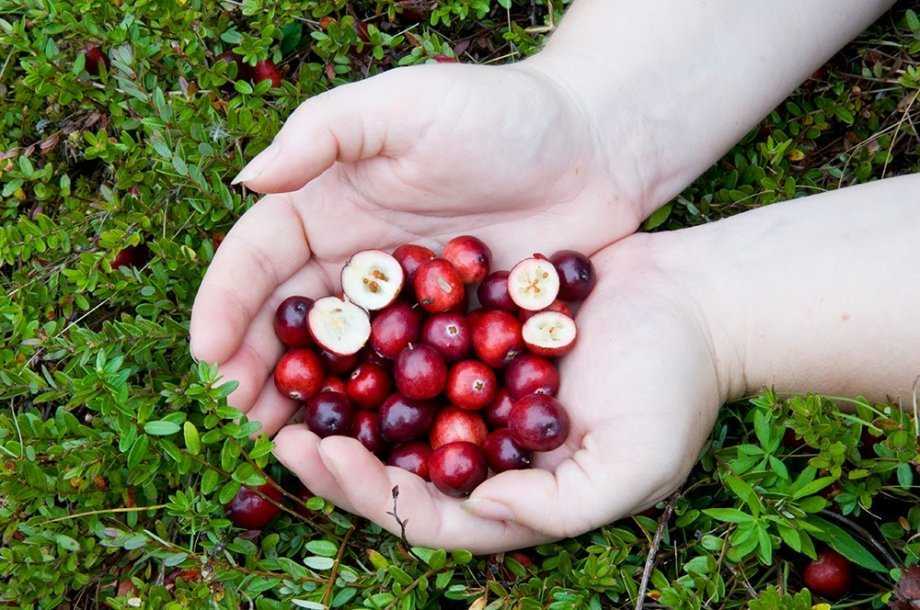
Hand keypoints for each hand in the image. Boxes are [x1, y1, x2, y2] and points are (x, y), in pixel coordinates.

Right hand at [190, 60, 659, 429]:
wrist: (594, 147)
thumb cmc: (499, 113)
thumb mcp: (405, 105)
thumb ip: (325, 132)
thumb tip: (248, 178)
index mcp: (329, 207)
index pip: (261, 258)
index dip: (227, 303)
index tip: (207, 353)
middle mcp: (357, 259)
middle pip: (294, 320)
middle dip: (258, 365)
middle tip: (239, 415)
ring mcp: (405, 303)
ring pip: (343, 358)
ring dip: (310, 399)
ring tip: (284, 439)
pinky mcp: (453, 332)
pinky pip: (406, 375)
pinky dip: (381, 409)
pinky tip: (364, 442)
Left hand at [272, 237, 725, 551]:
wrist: (693, 303)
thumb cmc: (676, 388)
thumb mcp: (635, 464)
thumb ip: (560, 506)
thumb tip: (485, 510)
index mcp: (511, 495)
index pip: (428, 512)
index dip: (372, 494)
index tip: (323, 460)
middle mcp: (482, 451)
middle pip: (393, 467)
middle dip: (333, 457)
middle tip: (273, 431)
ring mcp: (475, 394)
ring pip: (391, 409)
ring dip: (337, 402)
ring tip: (284, 382)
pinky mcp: (475, 340)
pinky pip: (414, 346)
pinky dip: (373, 340)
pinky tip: (333, 316)